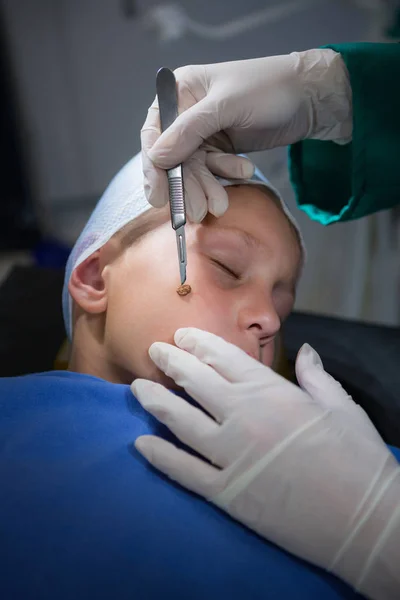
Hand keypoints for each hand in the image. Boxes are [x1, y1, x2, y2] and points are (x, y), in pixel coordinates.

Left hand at [132, 328, 399, 599]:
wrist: (363, 520)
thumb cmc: (357, 458)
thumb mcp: (342, 407)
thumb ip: (316, 375)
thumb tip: (307, 350)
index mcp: (271, 392)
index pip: (224, 358)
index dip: (199, 344)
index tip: (181, 336)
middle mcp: (243, 417)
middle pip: (195, 382)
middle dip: (170, 362)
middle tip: (152, 351)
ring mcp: (231, 456)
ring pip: (180, 421)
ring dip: (155, 402)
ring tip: (137, 388)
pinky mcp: (226, 493)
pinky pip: (184, 471)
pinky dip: (160, 457)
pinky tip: (141, 444)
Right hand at [141, 48, 351, 220]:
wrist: (310, 96)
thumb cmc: (269, 88)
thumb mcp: (227, 105)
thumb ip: (189, 131)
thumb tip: (155, 158)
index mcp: (181, 91)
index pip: (155, 133)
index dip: (154, 167)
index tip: (159, 197)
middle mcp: (187, 112)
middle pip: (174, 157)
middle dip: (186, 185)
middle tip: (196, 212)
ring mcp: (204, 131)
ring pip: (194, 168)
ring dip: (206, 187)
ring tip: (219, 206)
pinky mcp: (221, 146)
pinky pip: (213, 169)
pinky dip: (224, 176)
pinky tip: (244, 172)